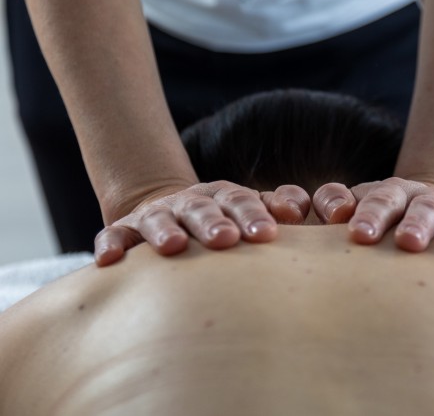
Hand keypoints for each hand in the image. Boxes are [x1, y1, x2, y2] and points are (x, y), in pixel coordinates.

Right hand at [94, 181, 308, 265]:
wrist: (174, 216)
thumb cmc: (224, 223)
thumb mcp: (249, 212)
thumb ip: (276, 207)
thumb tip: (298, 209)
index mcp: (222, 196)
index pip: (239, 200)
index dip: (252, 213)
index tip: (267, 234)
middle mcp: (188, 202)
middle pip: (200, 207)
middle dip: (213, 222)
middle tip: (226, 240)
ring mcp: (154, 215)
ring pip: (158, 218)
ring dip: (165, 231)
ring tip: (174, 246)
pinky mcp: (123, 231)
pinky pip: (114, 235)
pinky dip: (111, 244)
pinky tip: (111, 260)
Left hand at [312, 177, 433, 259]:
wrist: (423, 205)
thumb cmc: (380, 216)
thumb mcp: (357, 206)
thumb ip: (334, 204)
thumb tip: (322, 212)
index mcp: (391, 193)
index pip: (379, 200)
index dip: (370, 215)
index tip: (357, 235)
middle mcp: (424, 199)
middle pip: (420, 207)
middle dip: (414, 223)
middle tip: (407, 243)